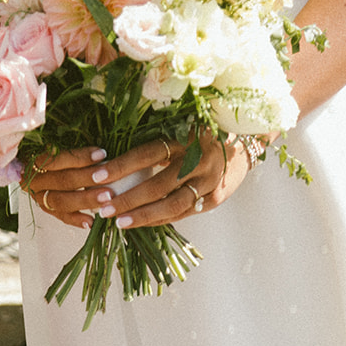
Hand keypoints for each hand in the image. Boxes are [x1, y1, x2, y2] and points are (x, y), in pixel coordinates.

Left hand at [26, 132, 255, 230]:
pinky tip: (142, 223)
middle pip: (158, 185)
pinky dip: (161, 219)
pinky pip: (184, 212)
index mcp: (185, 135)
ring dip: (144, 216)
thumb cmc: (205, 129)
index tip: (96, 176)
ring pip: (172, 205)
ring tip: (120, 222)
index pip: (147, 153)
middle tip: (103, 209)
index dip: (121, 166)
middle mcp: (198, 159)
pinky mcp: (215, 197)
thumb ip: (157, 135)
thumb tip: (115, 148)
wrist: (248, 139)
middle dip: (128, 199)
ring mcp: (209, 181)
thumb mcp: (184, 123)